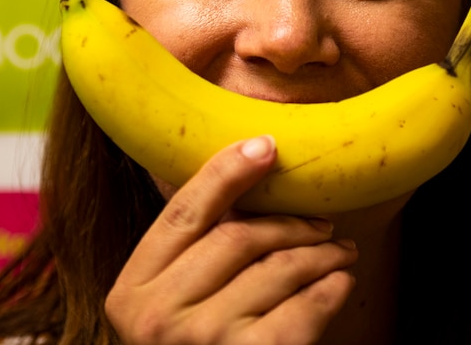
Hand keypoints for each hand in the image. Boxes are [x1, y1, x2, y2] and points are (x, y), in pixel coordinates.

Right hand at [105, 136, 358, 343]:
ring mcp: (201, 341)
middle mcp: (157, 316)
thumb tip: (244, 175)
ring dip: (321, 253)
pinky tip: (340, 280)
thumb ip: (187, 259)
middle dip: (291, 223)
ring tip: (340, 251)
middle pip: (240, 237)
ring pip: (279, 268)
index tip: (267, 145)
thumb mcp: (167, 309)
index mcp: (130, 292)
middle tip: (323, 223)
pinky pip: (304, 307)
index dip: (227, 171)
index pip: (184, 212)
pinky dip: (331, 287)